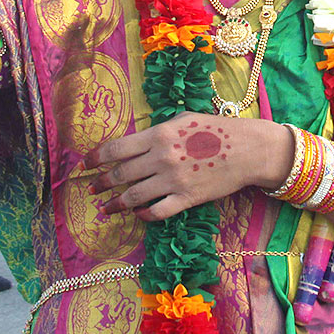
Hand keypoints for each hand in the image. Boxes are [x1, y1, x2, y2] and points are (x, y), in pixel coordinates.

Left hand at [84, 112, 289, 220]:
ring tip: (106, 208)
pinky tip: (138, 213)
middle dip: (101, 183)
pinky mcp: (186, 198)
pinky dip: (143, 214)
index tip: (85, 164)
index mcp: (159, 134)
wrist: (249, 150)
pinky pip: (156, 212)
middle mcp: (162, 157)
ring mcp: (173, 180)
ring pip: (133, 197)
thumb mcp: (185, 119)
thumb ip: (159, 130)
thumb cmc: (218, 129)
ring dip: (115, 204)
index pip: (117, 148)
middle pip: (120, 174)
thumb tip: (136, 142)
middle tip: (92, 189)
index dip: (96, 158)